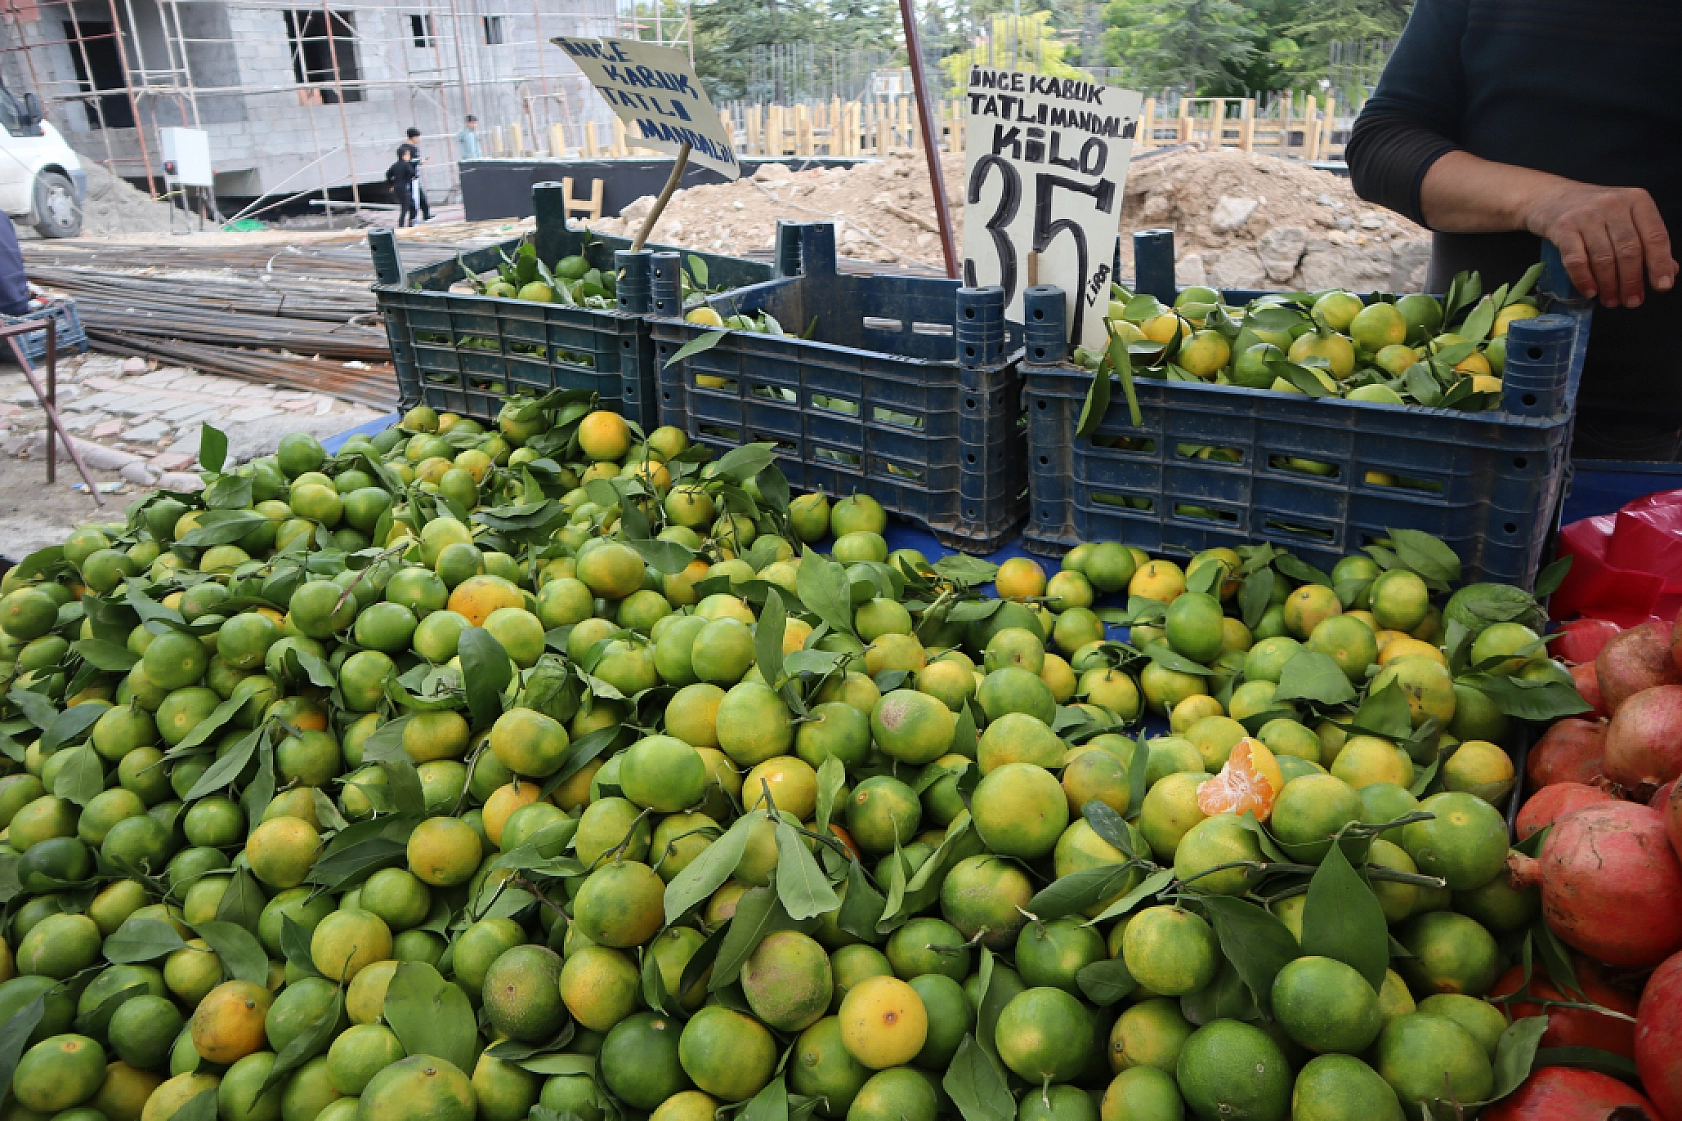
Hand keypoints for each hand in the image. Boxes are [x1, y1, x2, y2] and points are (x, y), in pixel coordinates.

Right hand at [1523, 181, 1676, 307]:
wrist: (1550, 196)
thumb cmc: (1594, 211)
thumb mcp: (1625, 218)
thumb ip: (1646, 241)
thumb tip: (1669, 271)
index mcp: (1637, 200)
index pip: (1654, 235)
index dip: (1660, 263)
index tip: (1662, 286)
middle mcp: (1613, 204)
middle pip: (1629, 250)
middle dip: (1632, 281)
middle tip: (1632, 302)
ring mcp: (1586, 215)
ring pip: (1604, 257)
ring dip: (1609, 285)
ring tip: (1611, 300)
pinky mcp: (1563, 227)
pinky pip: (1576, 260)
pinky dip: (1584, 280)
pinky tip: (1590, 291)